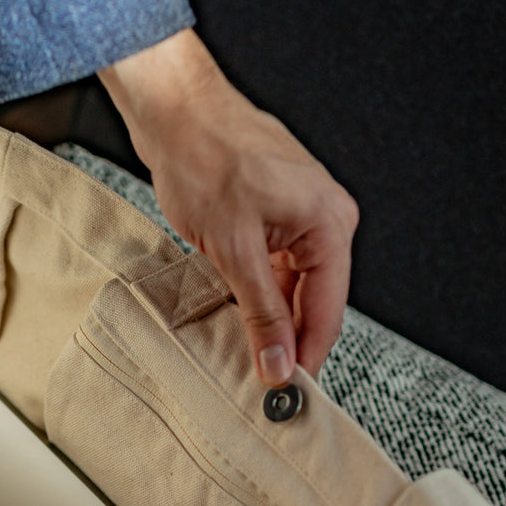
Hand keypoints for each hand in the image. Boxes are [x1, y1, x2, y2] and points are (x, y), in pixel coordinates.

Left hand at [99, 29, 357, 383]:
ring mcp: (301, 218)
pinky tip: (241, 322)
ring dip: (271, 322)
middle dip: (290, 343)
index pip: (328, 311)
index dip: (307, 357)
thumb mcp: (233, 248)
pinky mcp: (276, 218)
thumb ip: (260, 311)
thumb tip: (278, 362)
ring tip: (249, 358)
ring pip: (293, 290)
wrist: (175, 111)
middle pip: (315, 303)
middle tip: (265, 384)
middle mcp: (325, 220)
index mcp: (329, 223)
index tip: (287, 393)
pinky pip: (276, 271)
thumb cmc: (204, 157)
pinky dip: (259, 298)